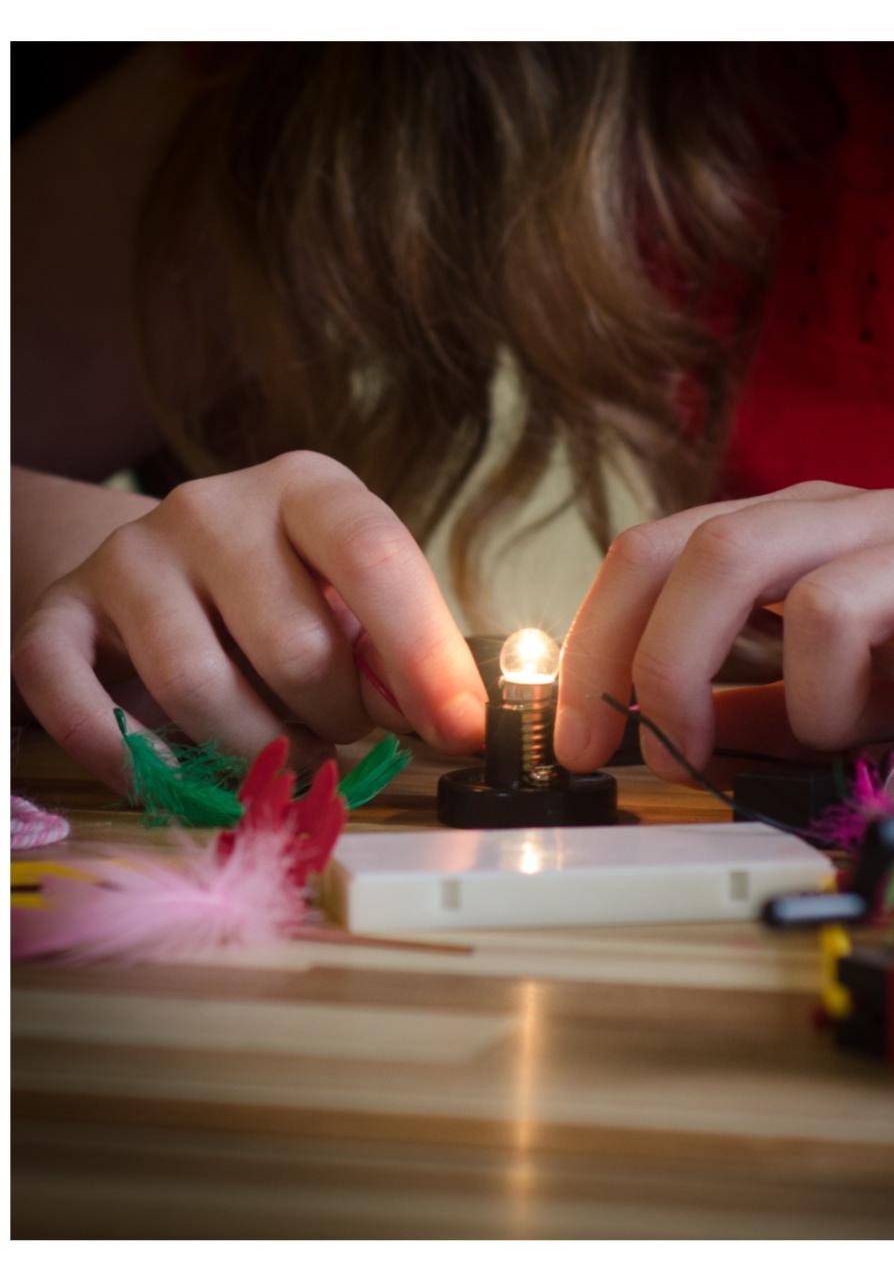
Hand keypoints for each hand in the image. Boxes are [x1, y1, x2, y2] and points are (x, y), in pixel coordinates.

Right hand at [12, 452, 486, 790]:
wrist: (164, 576)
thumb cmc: (286, 599)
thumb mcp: (355, 606)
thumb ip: (400, 656)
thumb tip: (453, 719)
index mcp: (306, 488)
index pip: (374, 555)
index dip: (424, 653)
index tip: (459, 730)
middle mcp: (211, 507)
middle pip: (291, 644)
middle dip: (335, 719)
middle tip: (340, 732)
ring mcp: (129, 557)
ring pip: (197, 687)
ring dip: (252, 750)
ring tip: (278, 750)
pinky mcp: (59, 613)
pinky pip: (76, 701)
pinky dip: (128, 760)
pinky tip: (171, 780)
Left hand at [554, 481, 893, 781]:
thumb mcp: (827, 685)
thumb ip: (745, 701)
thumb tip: (647, 735)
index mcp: (794, 525)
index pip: (655, 549)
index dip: (597, 642)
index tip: (576, 734)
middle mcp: (855, 514)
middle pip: (716, 552)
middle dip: (668, 667)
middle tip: (674, 755)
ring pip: (823, 607)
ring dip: (818, 707)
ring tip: (858, 730)